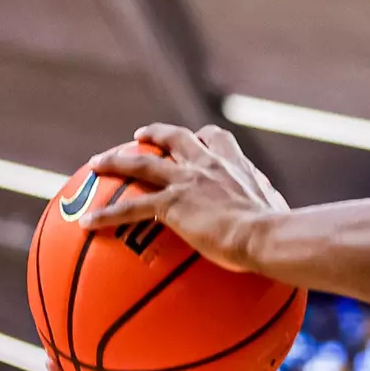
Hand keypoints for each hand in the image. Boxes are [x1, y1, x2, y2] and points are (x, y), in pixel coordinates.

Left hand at [79, 124, 288, 271]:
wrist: (267, 235)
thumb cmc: (280, 231)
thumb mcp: (280, 213)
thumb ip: (272, 210)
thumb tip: (281, 226)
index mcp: (235, 166)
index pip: (216, 140)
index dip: (202, 137)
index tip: (196, 138)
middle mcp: (207, 165)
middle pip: (174, 138)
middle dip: (155, 134)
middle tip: (140, 137)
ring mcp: (186, 182)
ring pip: (141, 164)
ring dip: (115, 161)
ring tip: (96, 163)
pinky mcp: (171, 205)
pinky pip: (130, 209)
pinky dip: (107, 215)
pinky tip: (88, 223)